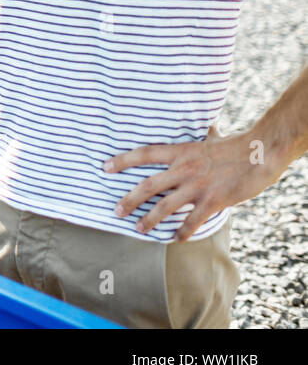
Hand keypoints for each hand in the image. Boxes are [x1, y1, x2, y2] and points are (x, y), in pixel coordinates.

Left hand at [104, 125, 287, 239]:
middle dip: (129, 199)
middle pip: (148, 185)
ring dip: (149, 219)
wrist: (260, 154)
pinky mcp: (213, 200)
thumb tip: (208, 125)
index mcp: (180, 152)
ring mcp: (197, 186)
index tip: (105, 167)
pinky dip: (182, 232)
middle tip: (116, 211)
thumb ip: (204, 135)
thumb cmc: (237, 145)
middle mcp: (183, 169)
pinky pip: (192, 221)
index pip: (144, 154)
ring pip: (165, 206)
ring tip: (138, 229)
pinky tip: (174, 239)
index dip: (123, 160)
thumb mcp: (213, 137)